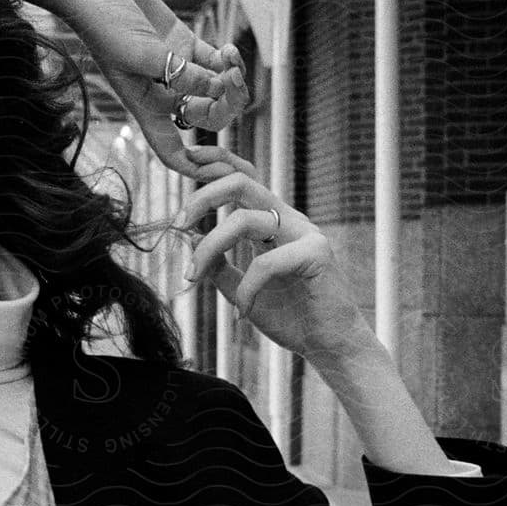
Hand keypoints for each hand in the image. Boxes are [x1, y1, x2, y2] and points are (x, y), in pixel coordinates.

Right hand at [55, 0, 252, 177]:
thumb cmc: (102, 23)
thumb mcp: (140, 53)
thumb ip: (180, 72)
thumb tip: (218, 84)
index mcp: (145, 106)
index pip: (172, 152)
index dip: (198, 169)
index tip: (225, 173)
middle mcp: (162, 92)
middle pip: (205, 117)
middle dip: (226, 105)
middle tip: (234, 82)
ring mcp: (174, 68)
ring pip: (215, 89)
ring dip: (230, 79)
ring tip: (232, 60)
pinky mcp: (182, 42)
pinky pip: (214, 60)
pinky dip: (227, 58)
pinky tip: (229, 48)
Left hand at [174, 145, 378, 367]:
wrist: (329, 345)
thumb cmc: (291, 317)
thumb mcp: (243, 290)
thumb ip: (219, 266)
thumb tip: (190, 241)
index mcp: (273, 222)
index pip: (244, 176)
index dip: (216, 161)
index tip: (186, 159)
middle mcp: (288, 220)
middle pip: (241, 183)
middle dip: (202, 197)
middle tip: (177, 224)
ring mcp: (305, 234)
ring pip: (245, 220)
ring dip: (209, 248)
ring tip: (193, 276)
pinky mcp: (317, 254)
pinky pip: (265, 263)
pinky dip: (245, 291)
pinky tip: (242, 314)